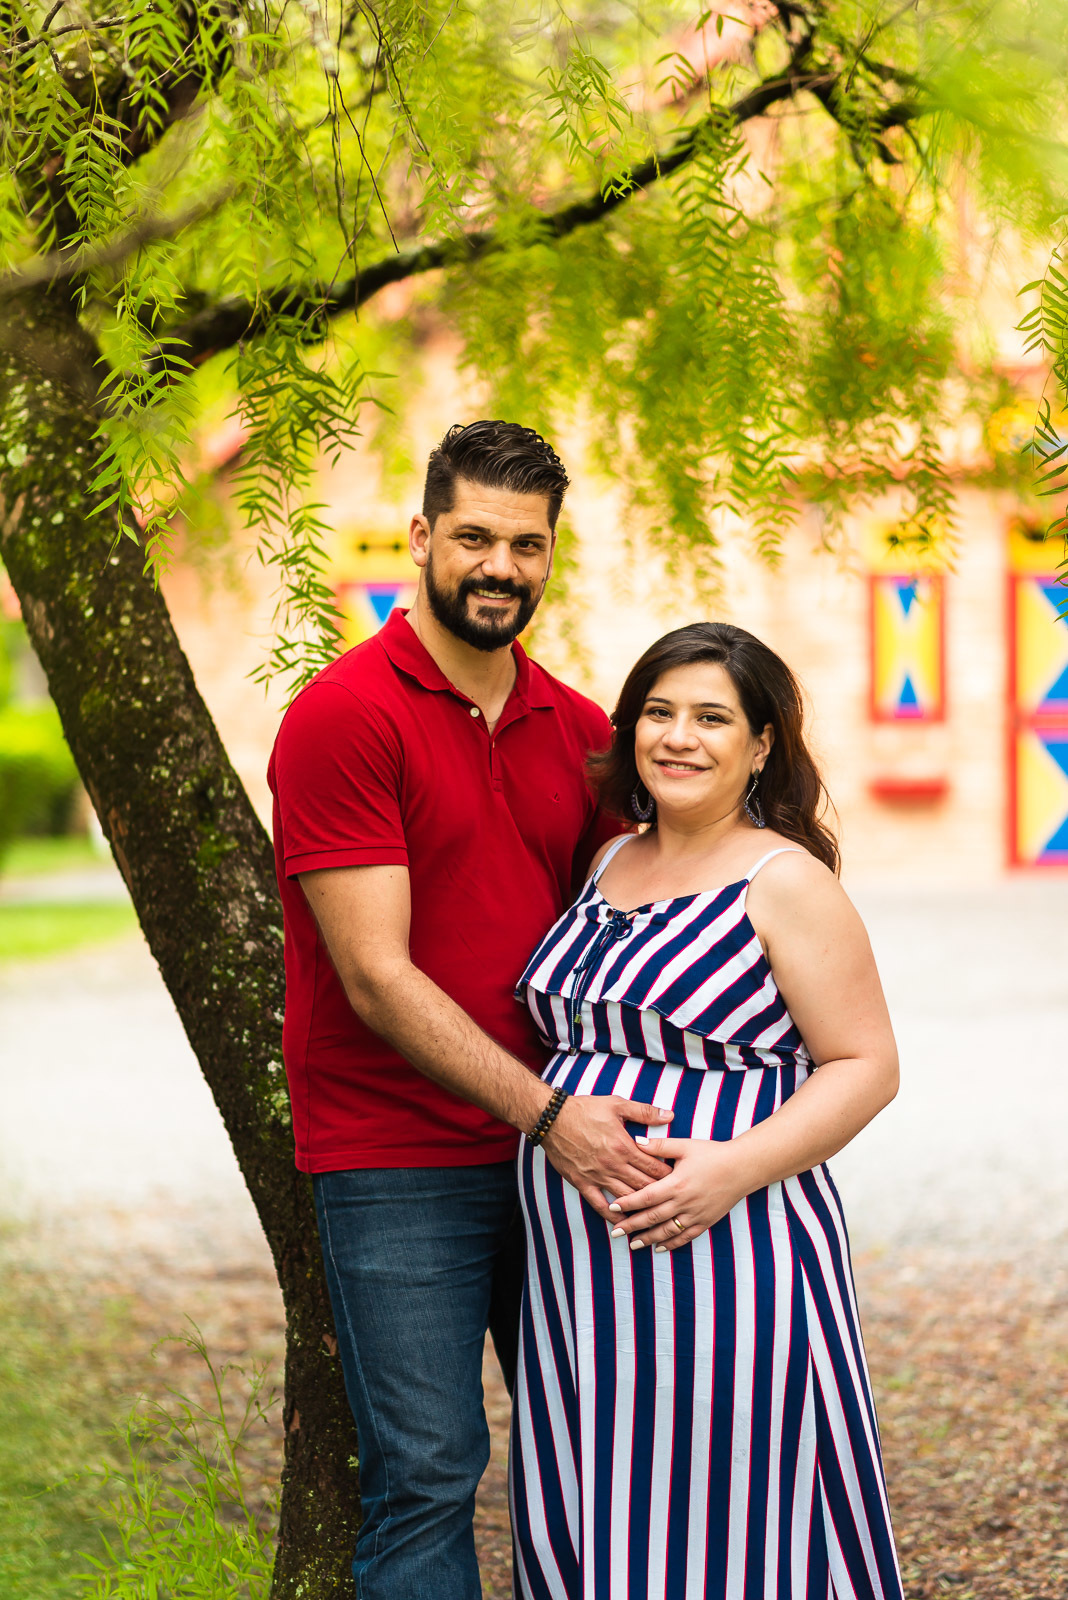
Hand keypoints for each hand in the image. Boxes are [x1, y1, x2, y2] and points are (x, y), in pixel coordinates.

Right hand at [541, 1097, 673, 1219]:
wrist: (553, 1119)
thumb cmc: (585, 1110)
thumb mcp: (617, 1104)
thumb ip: (645, 1111)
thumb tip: (670, 1116)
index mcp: (624, 1146)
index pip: (654, 1167)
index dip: (669, 1175)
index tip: (679, 1180)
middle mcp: (613, 1165)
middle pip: (643, 1186)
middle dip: (660, 1193)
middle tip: (672, 1200)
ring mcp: (597, 1176)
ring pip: (625, 1198)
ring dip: (640, 1208)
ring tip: (655, 1216)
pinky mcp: (582, 1183)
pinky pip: (599, 1205)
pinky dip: (612, 1216)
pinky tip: (621, 1223)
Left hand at [605, 1136, 751, 1250]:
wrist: (742, 1167)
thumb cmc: (712, 1153)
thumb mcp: (685, 1146)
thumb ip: (659, 1146)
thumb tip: (636, 1142)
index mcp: (676, 1183)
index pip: (646, 1197)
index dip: (628, 1204)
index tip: (612, 1209)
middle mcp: (684, 1202)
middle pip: (652, 1218)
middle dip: (632, 1226)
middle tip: (615, 1233)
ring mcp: (695, 1214)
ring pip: (667, 1231)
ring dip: (648, 1239)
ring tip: (633, 1245)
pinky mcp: (706, 1221)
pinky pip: (686, 1237)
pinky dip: (671, 1244)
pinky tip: (659, 1248)